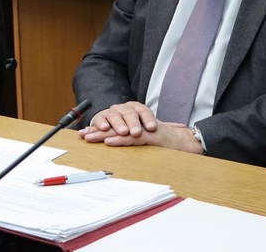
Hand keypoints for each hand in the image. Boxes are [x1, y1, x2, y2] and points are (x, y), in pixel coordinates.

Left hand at [79, 102, 203, 152]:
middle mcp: (136, 122)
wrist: (184, 141)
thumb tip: (110, 144)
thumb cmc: (162, 142)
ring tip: (90, 137)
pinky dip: (120, 140)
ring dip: (103, 134)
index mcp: (133, 123)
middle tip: (82, 135)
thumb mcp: (142, 140)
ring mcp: (143, 128)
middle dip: (96, 130)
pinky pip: (132, 138)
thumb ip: (129, 140)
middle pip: (113, 125)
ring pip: (120, 130)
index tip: (83, 134)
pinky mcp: (150, 135)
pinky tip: (109, 141)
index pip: (112, 125)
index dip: (98, 129)